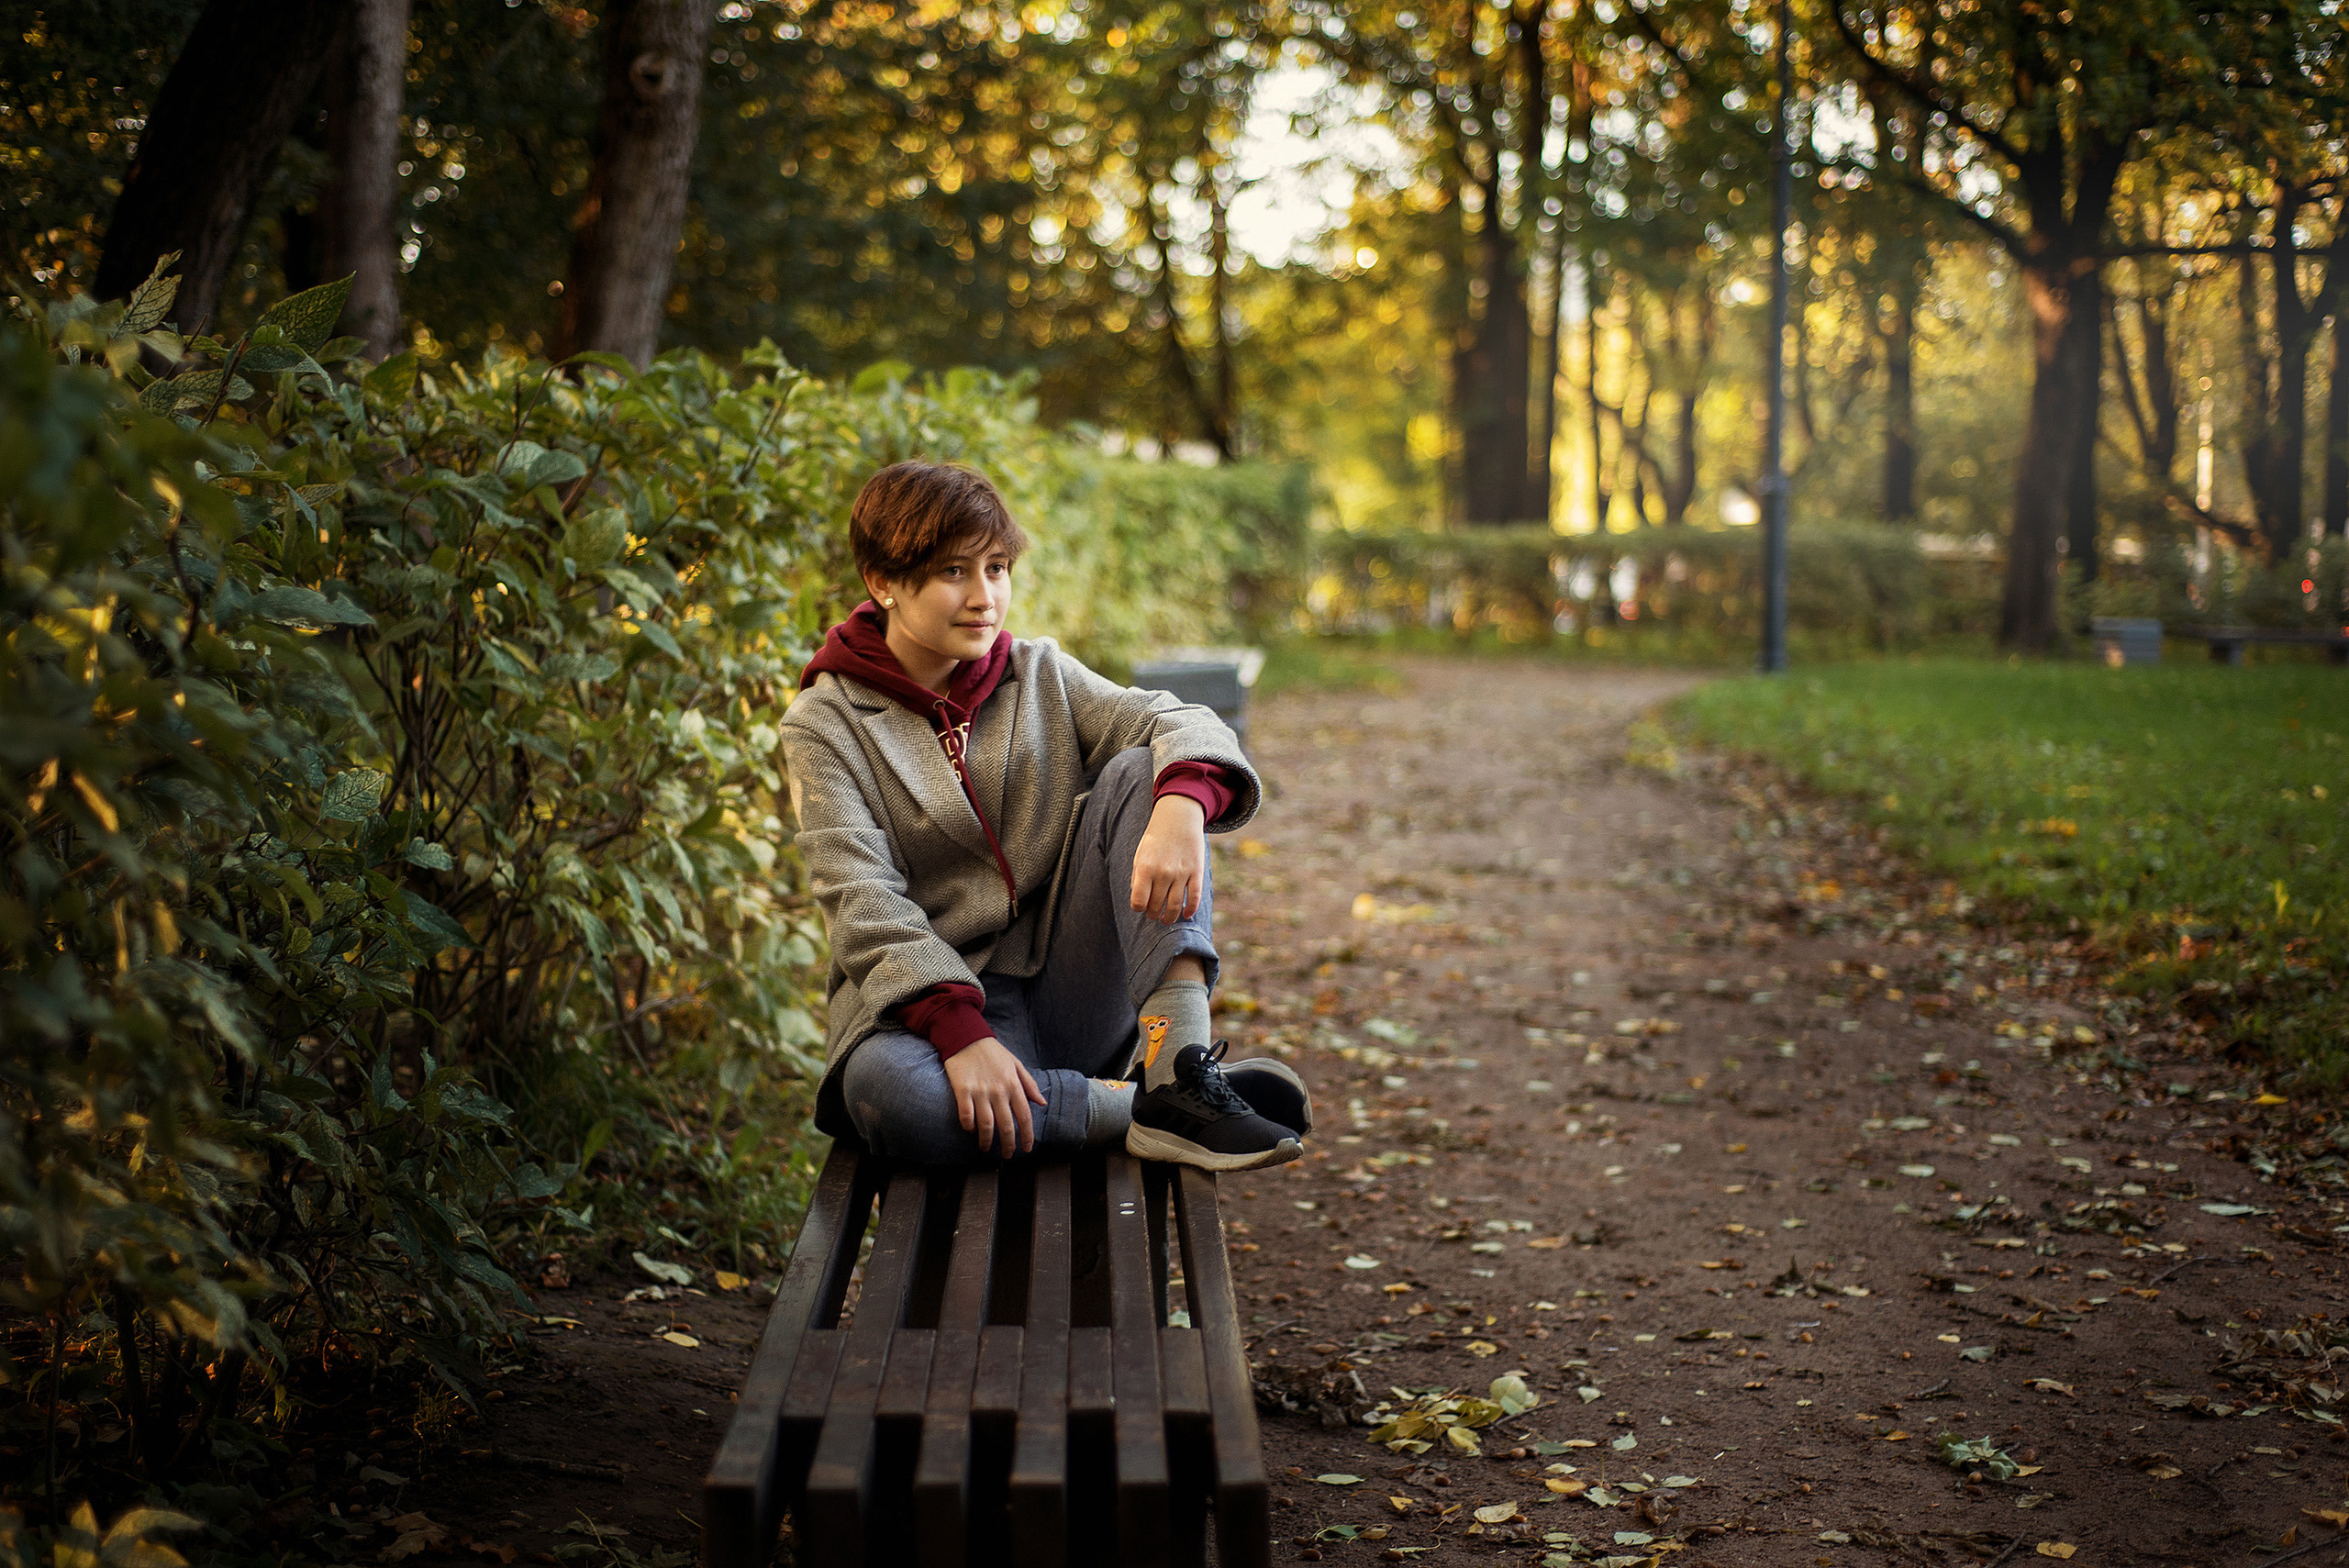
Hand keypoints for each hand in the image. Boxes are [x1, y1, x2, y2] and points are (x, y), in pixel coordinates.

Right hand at [942, 1036, 1045, 1157]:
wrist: (966, 1036)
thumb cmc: (993, 1052)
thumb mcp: (1016, 1063)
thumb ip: (1029, 1084)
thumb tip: (1042, 1103)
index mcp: (1013, 1084)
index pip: (1025, 1116)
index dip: (1027, 1135)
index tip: (1026, 1148)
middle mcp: (999, 1090)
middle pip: (1006, 1125)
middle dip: (1008, 1144)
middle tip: (1007, 1155)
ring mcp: (980, 1091)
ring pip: (986, 1124)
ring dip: (987, 1140)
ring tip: (986, 1149)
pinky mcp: (962, 1090)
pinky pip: (966, 1115)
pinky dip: (969, 1126)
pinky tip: (971, 1131)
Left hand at [1131, 794, 1206, 923]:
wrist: (1178, 818)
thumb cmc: (1155, 838)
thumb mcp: (1140, 854)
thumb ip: (1137, 877)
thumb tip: (1139, 901)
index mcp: (1145, 868)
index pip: (1138, 902)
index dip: (1139, 908)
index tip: (1141, 907)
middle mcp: (1162, 872)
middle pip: (1156, 906)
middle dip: (1153, 914)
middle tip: (1154, 914)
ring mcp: (1181, 873)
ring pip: (1174, 906)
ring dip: (1170, 918)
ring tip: (1167, 920)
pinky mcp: (1196, 872)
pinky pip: (1194, 897)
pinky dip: (1190, 910)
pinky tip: (1185, 914)